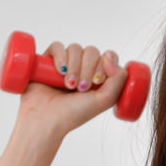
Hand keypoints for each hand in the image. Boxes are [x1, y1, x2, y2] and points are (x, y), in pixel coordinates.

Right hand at [13, 40, 129, 137]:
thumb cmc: (74, 114)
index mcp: (98, 77)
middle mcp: (83, 69)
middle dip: (87, 69)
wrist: (46, 119)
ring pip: (75, 48)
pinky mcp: (48, 60)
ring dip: (74, 67)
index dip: (104, 65)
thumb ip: (119, 78)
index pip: (108, 57)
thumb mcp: (105, 100)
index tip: (97, 82)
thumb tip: (110, 56)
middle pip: (92, 51)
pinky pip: (57, 46)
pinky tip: (60, 71)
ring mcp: (66, 64)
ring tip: (68, 85)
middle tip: (81, 88)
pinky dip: (60, 57)